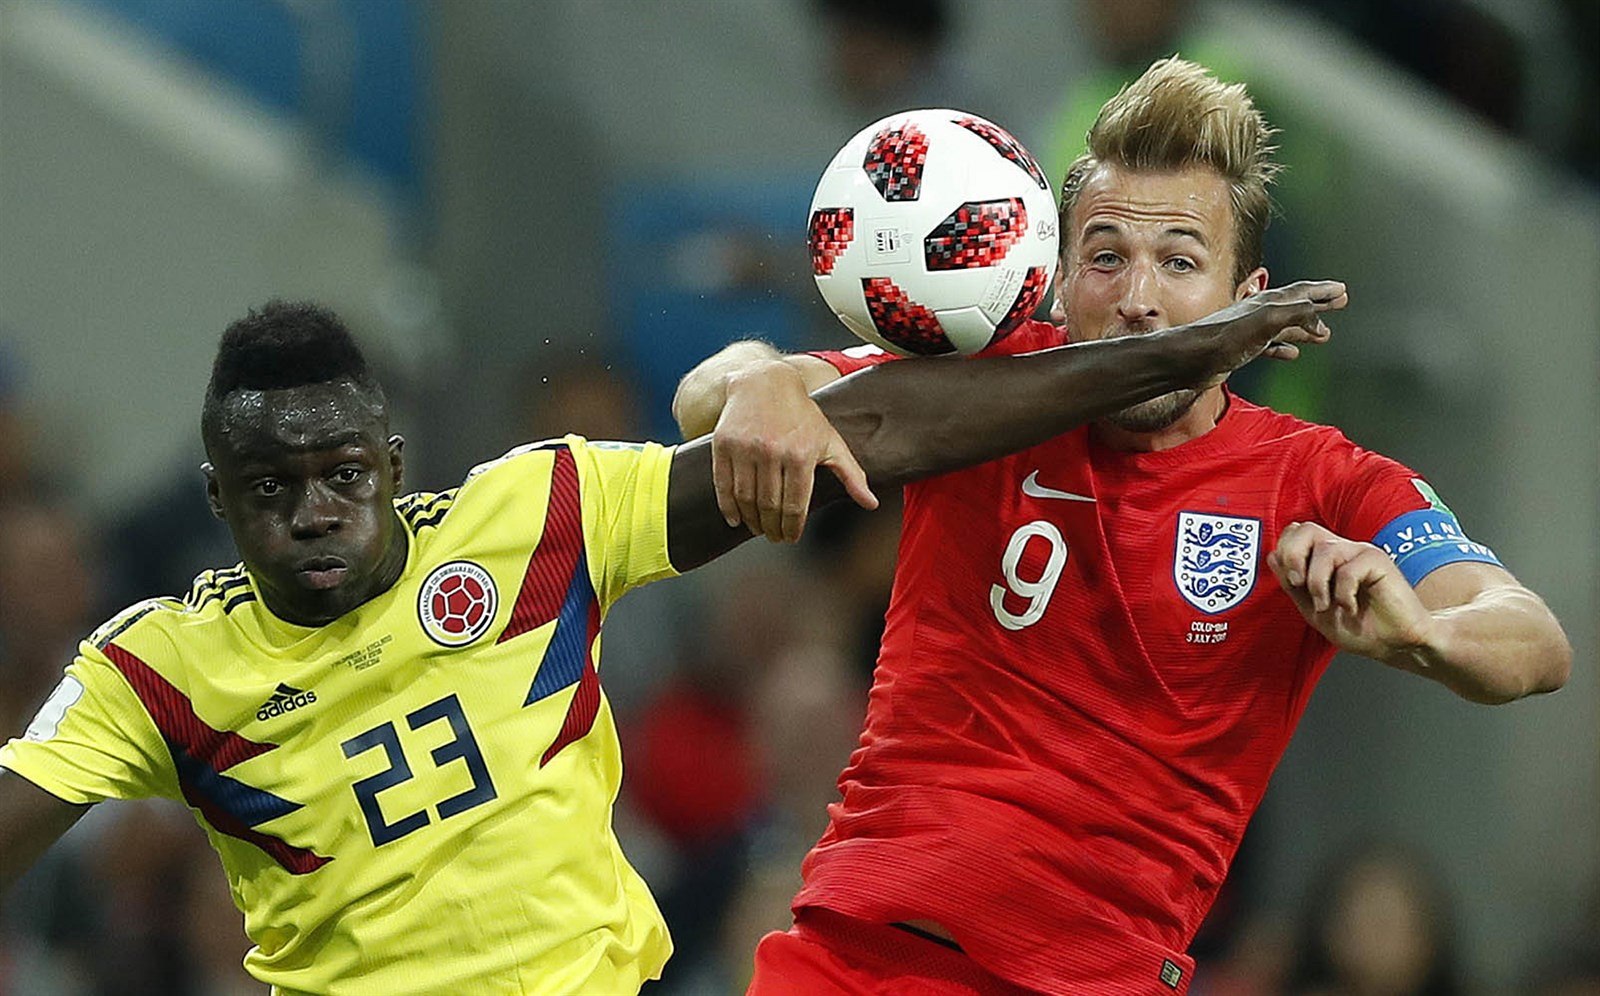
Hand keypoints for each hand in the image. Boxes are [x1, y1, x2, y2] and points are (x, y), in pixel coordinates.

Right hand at [713, 360, 877, 541]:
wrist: (764, 382)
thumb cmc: (802, 415)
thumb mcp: (831, 441)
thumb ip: (852, 475)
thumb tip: (871, 503)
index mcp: (801, 454)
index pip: (794, 506)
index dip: (792, 529)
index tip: (791, 537)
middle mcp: (772, 452)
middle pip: (770, 507)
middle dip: (773, 529)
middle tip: (775, 537)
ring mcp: (746, 448)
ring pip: (746, 499)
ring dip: (752, 521)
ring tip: (758, 528)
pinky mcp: (724, 444)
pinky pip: (724, 485)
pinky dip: (728, 507)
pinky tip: (736, 518)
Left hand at [1188, 280, 1346, 388]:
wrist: (1189, 359)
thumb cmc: (1223, 339)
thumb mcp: (1266, 321)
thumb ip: (1295, 314)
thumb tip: (1319, 321)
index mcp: (1267, 303)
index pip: (1301, 293)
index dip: (1323, 292)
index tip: (1341, 291)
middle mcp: (1258, 313)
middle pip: (1295, 306)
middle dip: (1318, 305)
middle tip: (1340, 303)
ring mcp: (1249, 332)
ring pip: (1285, 327)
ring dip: (1305, 329)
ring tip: (1324, 335)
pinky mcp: (1239, 350)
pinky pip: (1269, 347)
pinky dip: (1284, 348)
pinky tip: (1292, 354)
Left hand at [1267, 521, 1434, 662]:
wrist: (1394, 644)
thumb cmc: (1360, 628)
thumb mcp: (1313, 610)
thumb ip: (1292, 584)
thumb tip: (1272, 556)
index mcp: (1324, 558)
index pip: (1295, 533)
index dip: (1284, 551)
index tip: (1290, 582)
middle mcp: (1341, 550)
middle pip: (1305, 528)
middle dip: (1293, 557)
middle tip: (1298, 584)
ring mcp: (1360, 554)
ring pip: (1325, 551)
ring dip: (1318, 585)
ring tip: (1327, 606)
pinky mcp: (1379, 562)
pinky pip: (1348, 569)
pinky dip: (1343, 594)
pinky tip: (1351, 607)